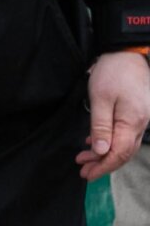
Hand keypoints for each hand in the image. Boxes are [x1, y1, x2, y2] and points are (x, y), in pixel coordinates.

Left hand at [77, 50, 149, 180]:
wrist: (126, 52)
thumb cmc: (112, 72)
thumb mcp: (101, 99)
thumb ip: (101, 127)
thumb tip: (102, 151)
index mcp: (133, 122)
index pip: (119, 153)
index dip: (103, 166)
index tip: (86, 173)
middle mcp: (142, 123)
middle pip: (124, 152)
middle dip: (103, 164)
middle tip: (83, 170)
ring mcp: (142, 118)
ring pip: (125, 145)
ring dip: (106, 154)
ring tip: (85, 158)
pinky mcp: (139, 113)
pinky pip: (126, 134)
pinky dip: (111, 142)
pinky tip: (95, 142)